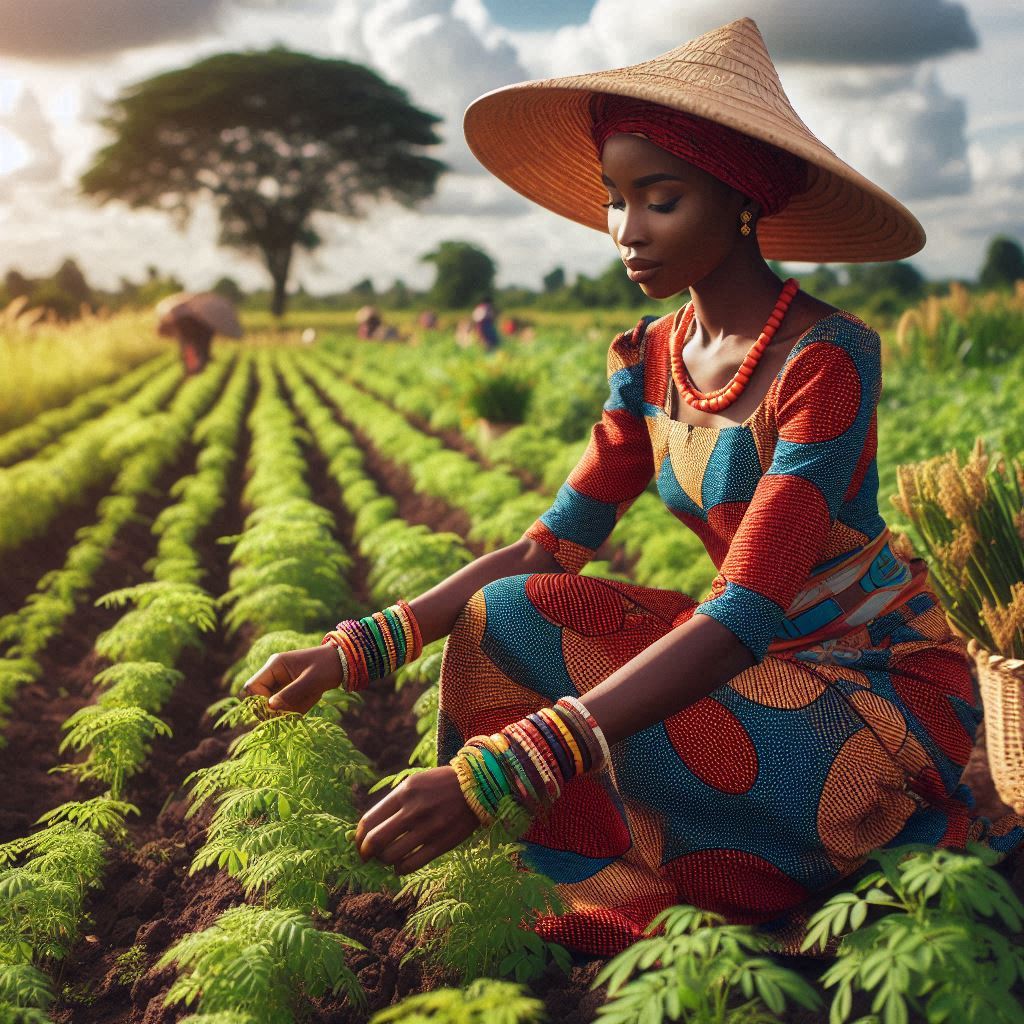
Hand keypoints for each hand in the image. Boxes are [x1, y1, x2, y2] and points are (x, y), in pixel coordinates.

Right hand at [241, 644, 342, 712]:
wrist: (343, 663)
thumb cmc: (327, 666)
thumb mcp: (311, 680)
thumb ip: (291, 693)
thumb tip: (270, 706)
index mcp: (274, 666)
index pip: (252, 687)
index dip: (259, 702)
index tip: (275, 710)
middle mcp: (273, 675)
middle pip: (258, 699)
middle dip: (272, 710)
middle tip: (289, 713)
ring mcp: (280, 684)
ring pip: (271, 706)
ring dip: (284, 711)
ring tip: (304, 704)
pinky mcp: (288, 692)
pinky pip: (283, 707)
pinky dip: (292, 711)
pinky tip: (307, 703)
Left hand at [354, 766, 480, 873]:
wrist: (477, 786)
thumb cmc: (439, 785)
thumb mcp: (414, 783)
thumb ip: (392, 803)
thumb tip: (368, 830)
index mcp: (404, 792)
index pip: (369, 821)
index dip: (358, 837)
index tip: (359, 844)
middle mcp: (413, 810)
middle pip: (375, 841)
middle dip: (365, 853)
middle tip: (367, 857)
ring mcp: (428, 828)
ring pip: (391, 856)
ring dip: (384, 861)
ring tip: (388, 858)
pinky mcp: (441, 843)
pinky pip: (411, 865)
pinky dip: (400, 869)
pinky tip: (402, 865)